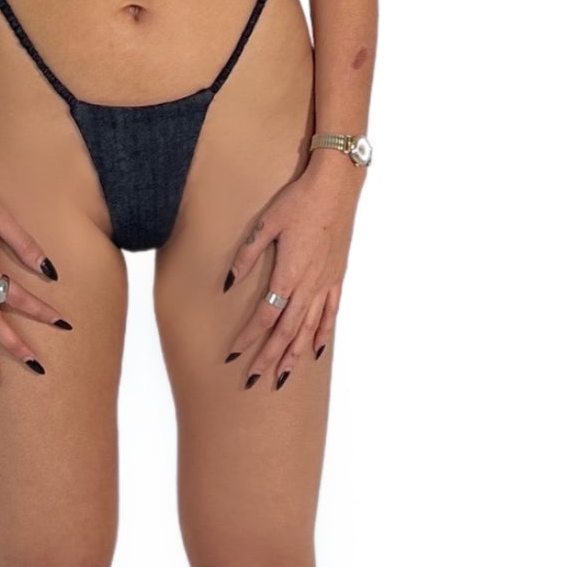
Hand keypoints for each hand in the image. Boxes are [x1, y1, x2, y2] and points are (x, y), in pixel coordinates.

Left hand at [220, 150, 362, 385]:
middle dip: (269, 358)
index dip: (248, 338)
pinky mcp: (337, 278)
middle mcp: (308, 286)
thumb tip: (229, 282)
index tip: (233, 354)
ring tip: (283, 377)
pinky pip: (330, 314)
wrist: (336, 187)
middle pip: (286, 332)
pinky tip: (313, 352)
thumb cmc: (299, 201)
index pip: (264, 317)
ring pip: (308, 330)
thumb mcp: (265, 224)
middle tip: (254, 379)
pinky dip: (321, 335)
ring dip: (294, 355)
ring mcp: (326, 284)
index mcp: (288, 274)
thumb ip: (247, 256)